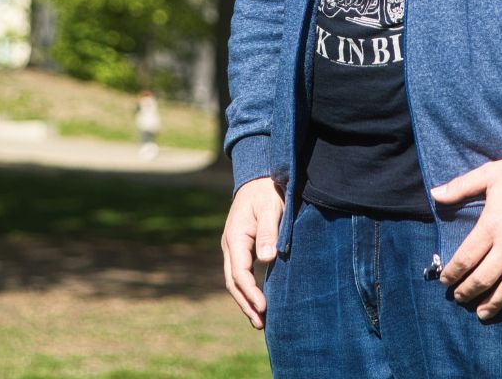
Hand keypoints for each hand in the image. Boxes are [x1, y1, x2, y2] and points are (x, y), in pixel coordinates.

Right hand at [221, 176, 284, 329]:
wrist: (259, 177)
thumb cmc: (267, 192)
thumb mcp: (271, 208)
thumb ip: (269, 232)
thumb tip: (267, 258)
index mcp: (235, 237)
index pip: (240, 272)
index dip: (251, 292)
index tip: (264, 307)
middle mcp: (230, 245)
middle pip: (233, 281)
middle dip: (245, 304)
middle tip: (260, 324)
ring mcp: (234, 247)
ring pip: (235, 279)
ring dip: (245, 300)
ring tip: (259, 321)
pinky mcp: (241, 248)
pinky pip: (241, 273)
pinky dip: (248, 289)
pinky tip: (258, 301)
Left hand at [432, 153, 501, 320]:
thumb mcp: (490, 174)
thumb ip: (460, 186)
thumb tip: (434, 194)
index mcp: (491, 226)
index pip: (465, 258)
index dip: (452, 273)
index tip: (445, 281)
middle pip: (483, 279)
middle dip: (467, 292)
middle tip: (459, 298)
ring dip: (492, 304)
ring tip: (482, 313)